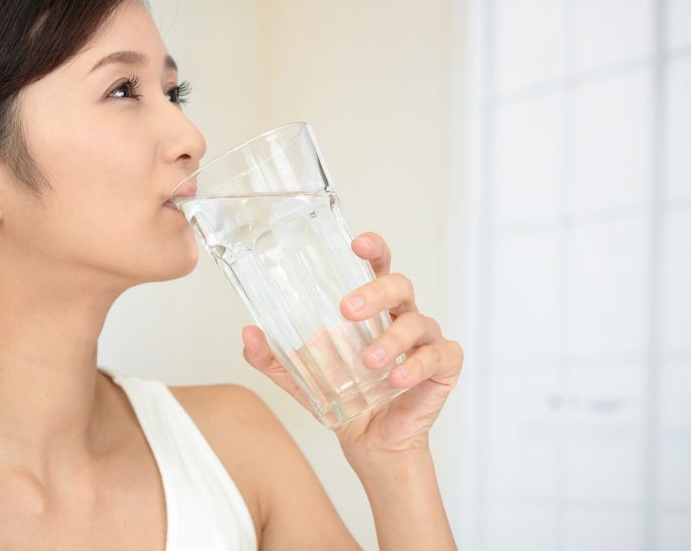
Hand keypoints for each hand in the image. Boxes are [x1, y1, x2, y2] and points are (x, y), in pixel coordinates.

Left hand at [242, 231, 463, 457]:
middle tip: (346, 309)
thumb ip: (273, 357)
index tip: (357, 244)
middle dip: (374, 291)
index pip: (378, 266)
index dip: (374, 249)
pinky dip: (416, 366)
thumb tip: (247, 333)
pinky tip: (396, 379)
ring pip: (417, 321)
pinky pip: (438, 356)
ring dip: (390, 340)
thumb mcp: (301, 378)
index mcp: (374, 309)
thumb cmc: (346, 399)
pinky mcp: (443, 367)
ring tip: (367, 362)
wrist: (372, 444)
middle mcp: (402, 316)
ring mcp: (426, 340)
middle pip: (399, 285)